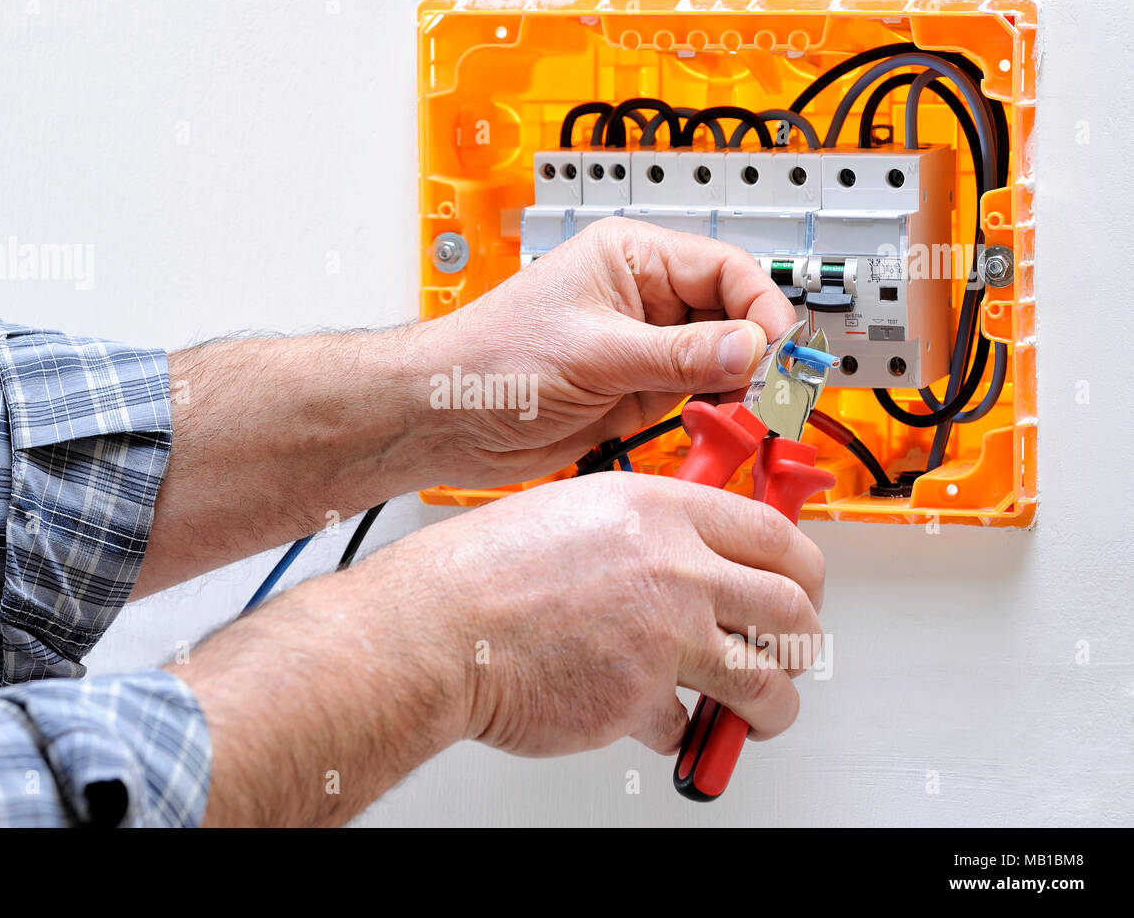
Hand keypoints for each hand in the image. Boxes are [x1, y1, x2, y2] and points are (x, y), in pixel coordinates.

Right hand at [386, 469, 825, 756]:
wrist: (437, 629)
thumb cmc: (485, 572)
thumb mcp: (577, 511)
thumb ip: (646, 531)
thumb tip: (693, 556)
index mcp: (660, 512)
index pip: (774, 534)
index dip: (802, 567)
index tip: (803, 584)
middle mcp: (674, 570)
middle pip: (792, 609)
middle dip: (804, 640)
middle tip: (793, 651)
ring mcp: (665, 638)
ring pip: (767, 681)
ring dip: (773, 706)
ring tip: (761, 713)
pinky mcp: (642, 699)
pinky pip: (688, 724)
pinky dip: (679, 730)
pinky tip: (657, 718)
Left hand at [416, 218, 795, 487]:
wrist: (446, 419)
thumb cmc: (489, 361)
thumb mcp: (594, 352)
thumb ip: (678, 354)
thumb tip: (751, 347)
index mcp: (630, 259)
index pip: (726, 268)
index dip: (760, 308)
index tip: (778, 351)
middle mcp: (642, 299)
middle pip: (732, 314)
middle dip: (754, 352)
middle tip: (774, 390)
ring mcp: (641, 346)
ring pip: (720, 360)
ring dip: (734, 387)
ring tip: (740, 413)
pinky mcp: (635, 390)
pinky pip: (694, 396)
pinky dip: (710, 413)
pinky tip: (713, 426)